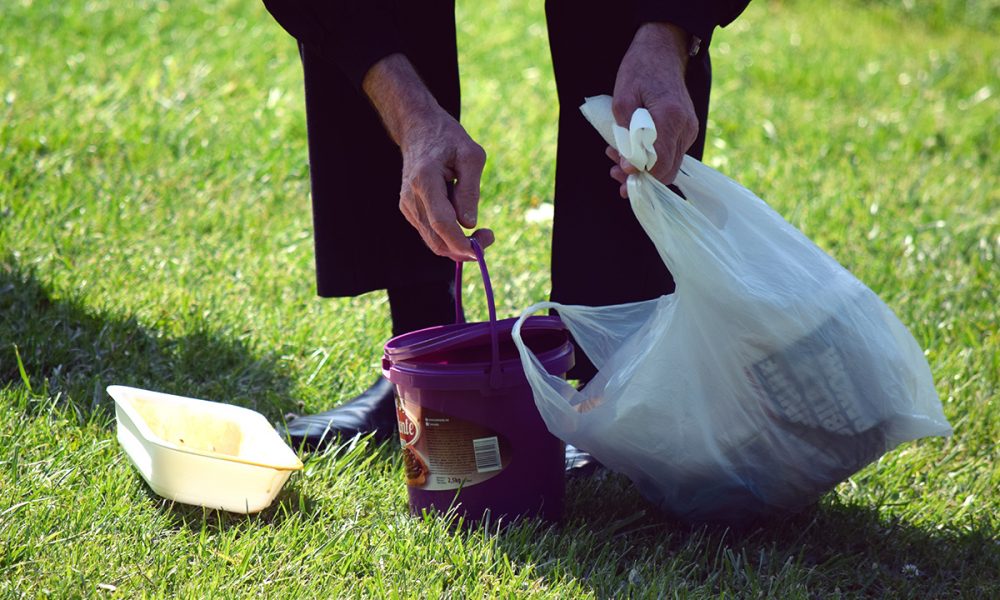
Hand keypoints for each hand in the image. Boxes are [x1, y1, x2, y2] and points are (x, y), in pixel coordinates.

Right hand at [363, 54, 493, 260]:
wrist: (418, 129)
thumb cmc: (448, 138)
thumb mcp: (471, 156)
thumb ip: (470, 191)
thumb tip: (469, 223)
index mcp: (425, 180)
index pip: (442, 223)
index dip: (461, 243)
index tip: (482, 247)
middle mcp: (411, 197)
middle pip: (436, 240)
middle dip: (463, 249)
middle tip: (488, 237)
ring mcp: (407, 206)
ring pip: (433, 241)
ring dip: (458, 244)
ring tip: (480, 230)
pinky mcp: (409, 210)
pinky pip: (430, 233)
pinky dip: (449, 235)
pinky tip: (461, 216)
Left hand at [608, 22, 697, 197]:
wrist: (662, 52)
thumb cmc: (640, 71)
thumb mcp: (622, 100)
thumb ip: (626, 135)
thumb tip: (629, 166)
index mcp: (671, 118)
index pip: (660, 163)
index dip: (640, 173)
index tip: (619, 168)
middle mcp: (686, 127)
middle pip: (667, 171)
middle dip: (640, 177)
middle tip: (614, 170)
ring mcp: (689, 130)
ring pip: (668, 166)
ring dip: (643, 169)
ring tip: (616, 159)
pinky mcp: (686, 131)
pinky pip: (669, 155)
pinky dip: (650, 159)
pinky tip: (629, 151)